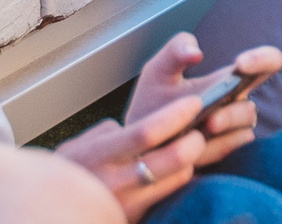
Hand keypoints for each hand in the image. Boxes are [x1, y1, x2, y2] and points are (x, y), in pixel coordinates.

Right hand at [57, 94, 206, 222]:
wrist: (49, 212)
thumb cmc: (65, 174)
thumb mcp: (78, 146)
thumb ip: (110, 133)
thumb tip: (140, 126)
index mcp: (98, 156)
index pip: (146, 132)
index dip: (176, 115)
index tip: (193, 103)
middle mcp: (115, 182)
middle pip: (175, 159)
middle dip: (194, 140)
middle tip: (198, 130)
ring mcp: (127, 204)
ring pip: (179, 178)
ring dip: (188, 162)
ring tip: (186, 150)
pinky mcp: (134, 217)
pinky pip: (168, 195)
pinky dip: (175, 180)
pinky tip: (172, 171)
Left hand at [123, 33, 278, 167]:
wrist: (133, 147)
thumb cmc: (151, 106)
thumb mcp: (157, 72)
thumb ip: (175, 50)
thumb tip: (197, 53)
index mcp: (227, 80)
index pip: (267, 63)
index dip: (264, 59)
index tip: (239, 63)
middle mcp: (236, 104)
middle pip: (251, 106)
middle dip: (233, 112)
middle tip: (210, 120)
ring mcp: (232, 131)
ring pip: (244, 128)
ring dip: (224, 130)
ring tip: (199, 133)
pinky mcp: (224, 153)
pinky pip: (233, 150)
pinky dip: (215, 149)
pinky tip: (193, 151)